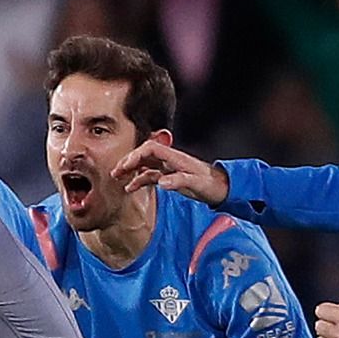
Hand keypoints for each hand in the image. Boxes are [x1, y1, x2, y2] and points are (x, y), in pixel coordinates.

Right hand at [112, 141, 228, 204]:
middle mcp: (170, 160)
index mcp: (175, 158)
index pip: (151, 149)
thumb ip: (179, 181)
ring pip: (144, 164)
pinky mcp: (169, 176)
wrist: (223, 188)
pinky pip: (149, 176)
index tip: (125, 166)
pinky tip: (130, 188)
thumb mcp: (196, 183)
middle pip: (144, 154)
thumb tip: (160, 182)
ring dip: (130, 170)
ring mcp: (169, 168)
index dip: (136, 155)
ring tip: (117, 178)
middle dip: (128, 161)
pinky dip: (138, 180)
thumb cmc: (212, 184)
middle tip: (115, 172)